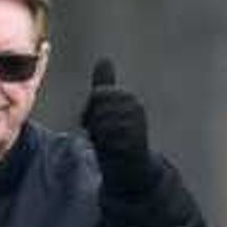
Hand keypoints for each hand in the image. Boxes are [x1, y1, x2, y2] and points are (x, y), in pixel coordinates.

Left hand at [81, 57, 153, 191]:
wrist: (131, 168)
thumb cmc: (116, 136)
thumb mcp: (108, 109)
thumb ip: (105, 85)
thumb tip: (104, 58)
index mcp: (127, 97)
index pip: (97, 95)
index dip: (89, 111)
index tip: (94, 122)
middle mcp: (135, 107)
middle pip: (98, 110)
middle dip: (93, 125)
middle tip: (102, 136)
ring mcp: (137, 124)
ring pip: (102, 125)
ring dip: (100, 138)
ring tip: (109, 143)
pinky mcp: (136, 141)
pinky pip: (109, 140)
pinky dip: (107, 148)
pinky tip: (114, 151)